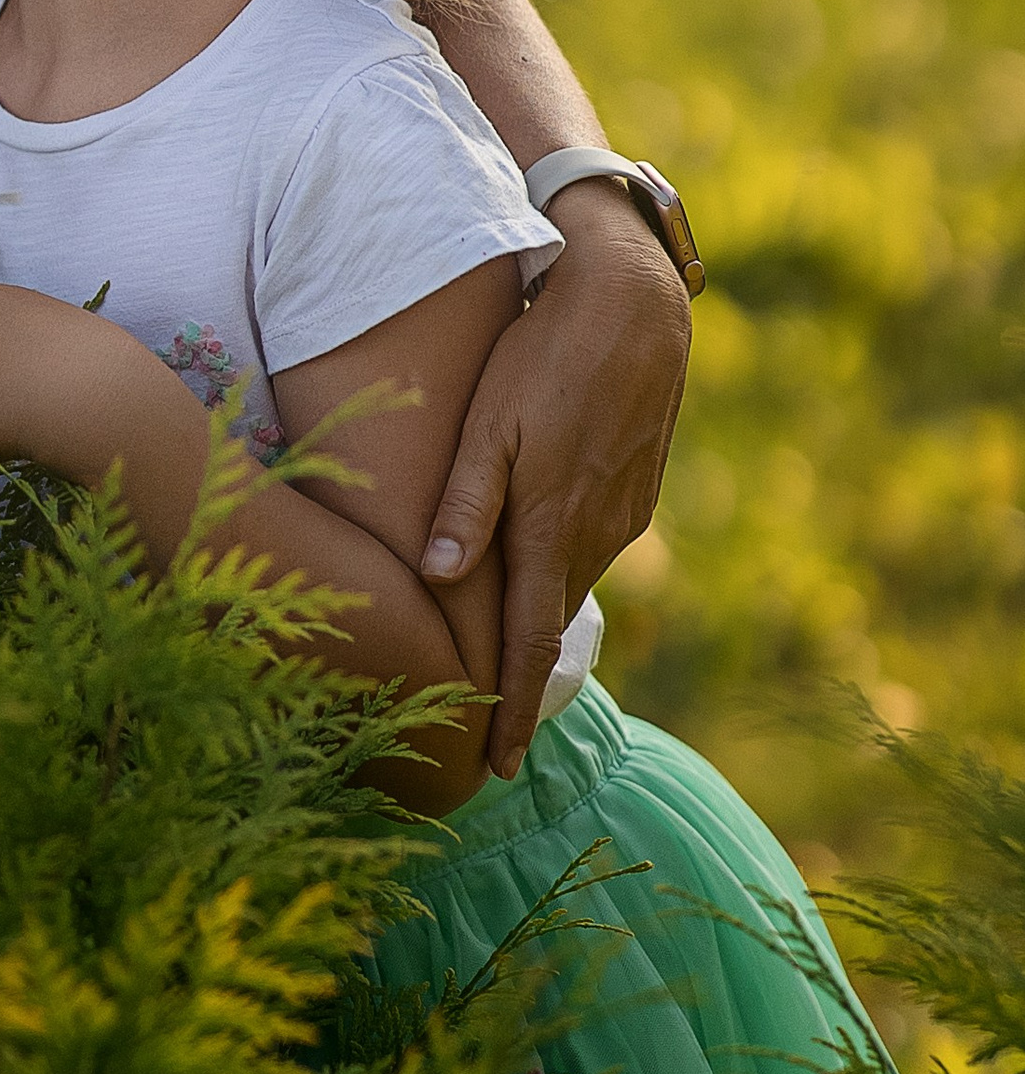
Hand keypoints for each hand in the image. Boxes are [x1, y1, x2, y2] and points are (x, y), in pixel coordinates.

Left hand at [421, 184, 689, 776]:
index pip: (527, 642)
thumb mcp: (489, 423)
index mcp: (552, 526)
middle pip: (548, 621)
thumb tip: (436, 577)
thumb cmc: (544, 355)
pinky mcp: (637, 490)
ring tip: (503, 666)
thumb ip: (464, 503)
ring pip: (570, 583)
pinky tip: (539, 574)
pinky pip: (592, 548)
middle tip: (484, 732)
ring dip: (539, 622)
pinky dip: (561, 573)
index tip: (494, 766)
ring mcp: (624, 513)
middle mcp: (596, 533)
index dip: (510, 708)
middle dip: (519, 678)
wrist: (636, 307)